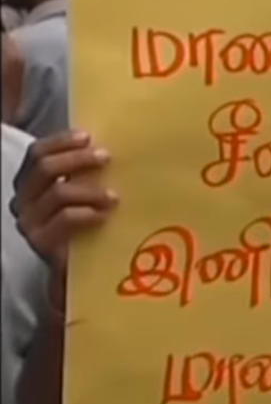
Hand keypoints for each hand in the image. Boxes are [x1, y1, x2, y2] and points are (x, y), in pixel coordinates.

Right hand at [10, 131, 117, 266]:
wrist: (75, 266)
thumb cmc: (81, 223)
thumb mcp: (80, 192)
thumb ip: (84, 173)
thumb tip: (110, 149)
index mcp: (29, 181)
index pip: (37, 152)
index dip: (61, 142)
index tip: (88, 137)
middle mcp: (23, 199)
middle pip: (45, 168)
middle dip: (78, 159)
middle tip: (106, 158)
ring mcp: (29, 221)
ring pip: (58, 193)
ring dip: (90, 190)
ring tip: (114, 196)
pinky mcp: (41, 242)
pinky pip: (65, 219)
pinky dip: (88, 213)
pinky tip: (105, 214)